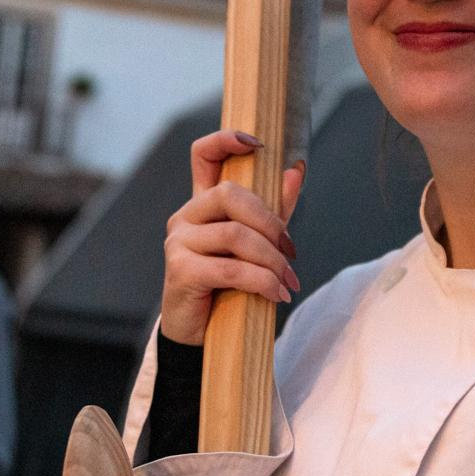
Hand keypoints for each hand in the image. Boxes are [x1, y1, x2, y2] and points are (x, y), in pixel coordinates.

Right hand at [160, 130, 305, 345]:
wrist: (202, 335)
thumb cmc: (229, 287)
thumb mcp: (256, 245)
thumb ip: (274, 210)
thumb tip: (296, 171)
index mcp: (202, 204)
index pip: (203, 156)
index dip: (225, 140)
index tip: (257, 142)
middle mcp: (185, 216)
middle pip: (230, 194)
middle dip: (270, 223)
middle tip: (290, 252)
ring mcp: (178, 242)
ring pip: (235, 235)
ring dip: (271, 261)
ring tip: (287, 282)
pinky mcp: (180, 270)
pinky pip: (231, 268)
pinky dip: (262, 282)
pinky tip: (277, 295)